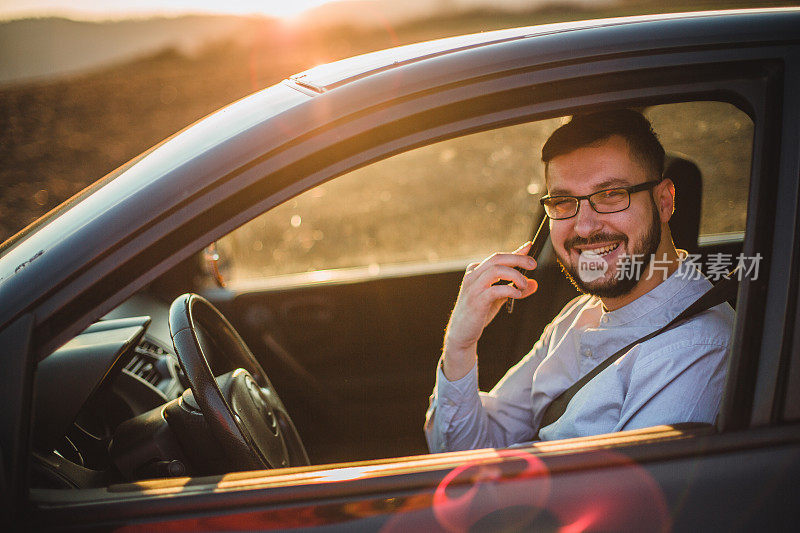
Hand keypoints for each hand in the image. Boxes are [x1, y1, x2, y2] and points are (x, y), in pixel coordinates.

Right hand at [442, 242, 537, 379]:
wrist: (462, 332)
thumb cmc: (478, 312)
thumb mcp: (498, 297)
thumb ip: (514, 288)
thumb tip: (534, 283)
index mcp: (476, 271)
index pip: (498, 257)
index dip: (516, 252)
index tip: (530, 247)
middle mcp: (473, 275)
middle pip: (497, 259)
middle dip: (517, 259)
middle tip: (533, 265)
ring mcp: (473, 287)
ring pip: (495, 270)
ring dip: (514, 275)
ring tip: (524, 285)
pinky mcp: (476, 301)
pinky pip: (494, 290)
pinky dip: (509, 290)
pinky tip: (517, 294)